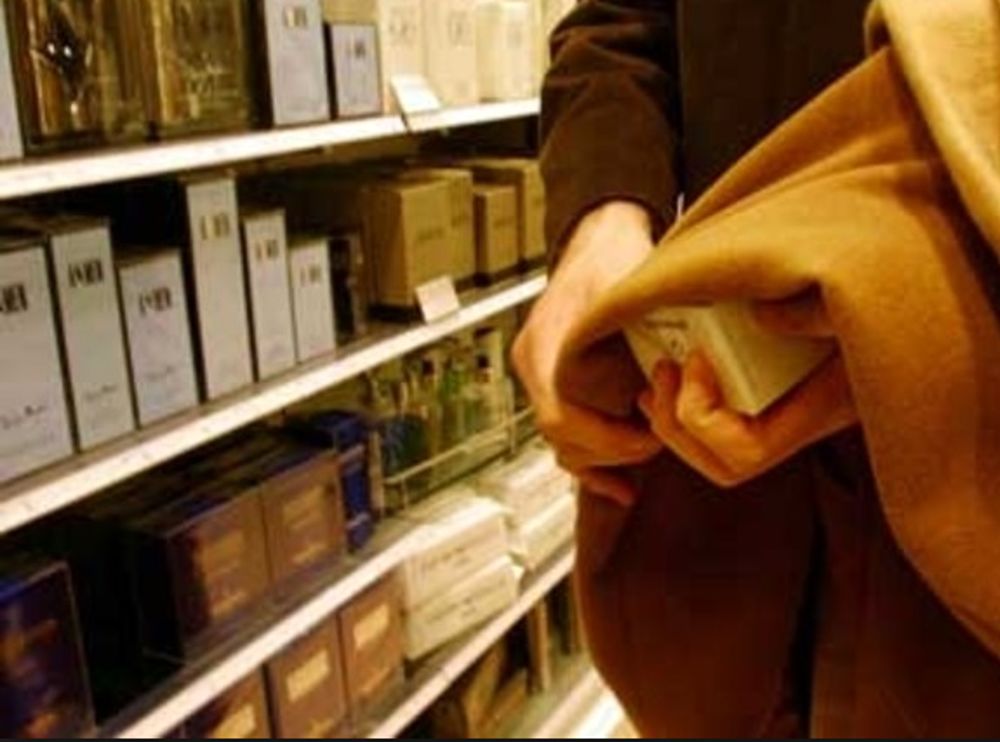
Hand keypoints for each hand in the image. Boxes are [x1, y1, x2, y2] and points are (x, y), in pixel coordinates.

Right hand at [512, 201, 661, 505]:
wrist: (599, 237)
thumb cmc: (613, 255)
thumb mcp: (628, 285)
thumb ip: (636, 327)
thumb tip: (668, 366)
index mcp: (545, 345)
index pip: (559, 416)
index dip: (605, 439)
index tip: (647, 436)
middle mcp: (534, 364)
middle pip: (560, 437)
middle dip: (609, 452)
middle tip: (656, 444)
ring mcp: (540, 374)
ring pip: (561, 441)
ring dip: (601, 460)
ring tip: (642, 463)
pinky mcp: (554, 382)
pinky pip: (565, 434)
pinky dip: (592, 458)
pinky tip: (619, 483)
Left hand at [637, 299, 857, 487]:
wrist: (893, 304)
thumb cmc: (879, 303)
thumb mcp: (850, 301)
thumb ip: (814, 310)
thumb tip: (761, 318)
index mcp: (817, 411)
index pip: (743, 453)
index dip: (703, 415)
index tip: (696, 360)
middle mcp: (798, 426)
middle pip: (723, 466)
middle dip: (677, 426)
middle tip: (663, 371)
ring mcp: (782, 418)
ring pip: (715, 456)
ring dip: (671, 422)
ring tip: (657, 375)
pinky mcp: (768, 400)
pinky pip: (716, 427)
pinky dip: (682, 408)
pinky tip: (667, 373)